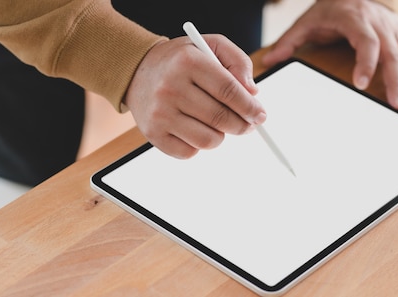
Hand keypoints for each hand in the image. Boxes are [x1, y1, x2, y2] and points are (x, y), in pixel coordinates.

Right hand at [124, 35, 265, 158]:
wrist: (137, 70)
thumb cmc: (180, 60)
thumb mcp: (209, 45)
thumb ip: (237, 62)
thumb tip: (252, 93)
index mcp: (188, 61)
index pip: (230, 91)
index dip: (251, 107)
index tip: (260, 115)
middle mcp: (171, 87)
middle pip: (221, 118)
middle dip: (242, 125)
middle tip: (247, 124)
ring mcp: (160, 113)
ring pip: (209, 140)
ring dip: (220, 136)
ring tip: (215, 123)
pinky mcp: (153, 134)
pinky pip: (190, 152)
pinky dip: (199, 145)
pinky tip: (194, 129)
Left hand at [262, 0, 397, 109]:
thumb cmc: (330, 8)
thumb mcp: (306, 22)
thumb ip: (289, 43)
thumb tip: (269, 61)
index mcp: (355, 19)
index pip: (366, 42)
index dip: (366, 63)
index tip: (361, 83)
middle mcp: (379, 23)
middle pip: (391, 53)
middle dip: (395, 80)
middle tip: (395, 104)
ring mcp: (394, 29)